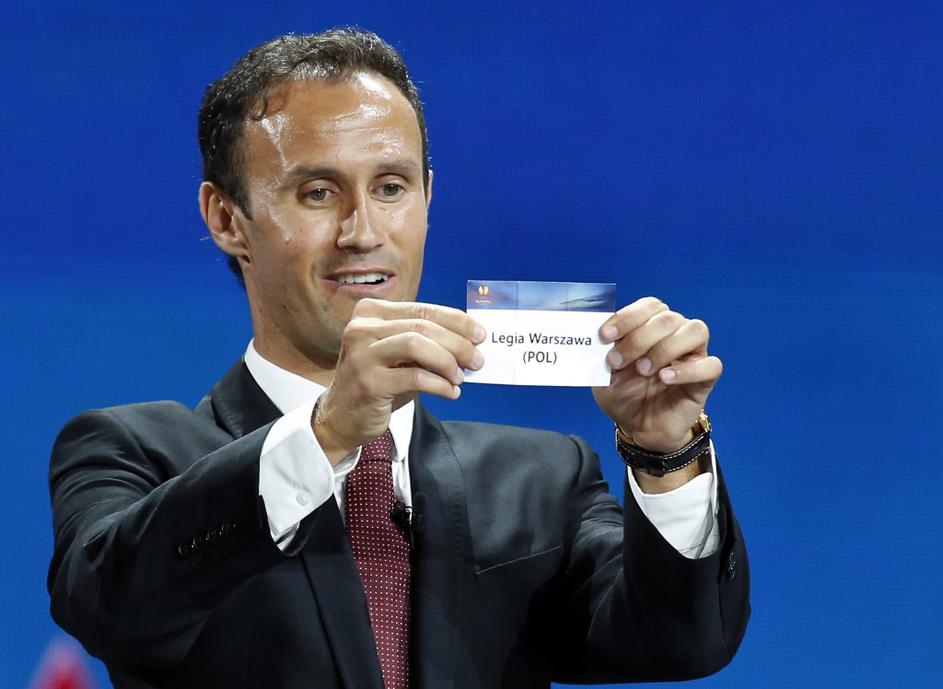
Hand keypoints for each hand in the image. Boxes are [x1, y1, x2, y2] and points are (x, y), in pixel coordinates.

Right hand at [313, 299, 484, 463]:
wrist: (341, 417)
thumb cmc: (377, 381)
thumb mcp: (399, 354)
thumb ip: (426, 341)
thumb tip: (470, 341)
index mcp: (371, 312)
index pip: (423, 309)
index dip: (456, 320)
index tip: (480, 334)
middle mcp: (362, 328)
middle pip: (423, 326)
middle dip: (458, 343)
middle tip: (477, 360)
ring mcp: (362, 354)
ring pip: (417, 345)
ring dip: (447, 362)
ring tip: (460, 377)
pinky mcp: (368, 382)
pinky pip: (414, 377)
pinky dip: (439, 385)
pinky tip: (451, 392)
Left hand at [592, 297, 721, 453]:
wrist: (638, 428)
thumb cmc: (623, 395)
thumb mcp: (603, 376)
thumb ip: (601, 356)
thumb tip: (594, 338)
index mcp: (650, 327)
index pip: (649, 306)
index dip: (627, 317)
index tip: (605, 336)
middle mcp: (674, 334)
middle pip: (668, 318)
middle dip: (639, 338)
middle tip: (618, 362)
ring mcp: (692, 355)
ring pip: (695, 331)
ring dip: (666, 348)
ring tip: (645, 370)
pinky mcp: (705, 378)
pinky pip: (711, 365)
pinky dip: (688, 370)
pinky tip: (666, 379)